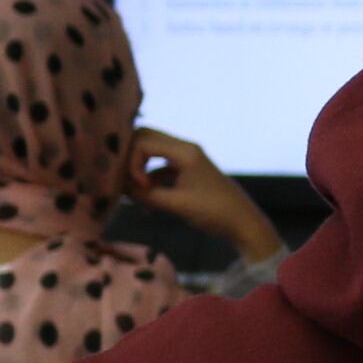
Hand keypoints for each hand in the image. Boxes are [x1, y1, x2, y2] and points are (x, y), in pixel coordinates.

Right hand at [127, 129, 284, 264]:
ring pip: (151, 153)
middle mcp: (185, 149)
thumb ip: (146, 194)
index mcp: (185, 151)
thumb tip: (118, 187)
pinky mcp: (186, 172)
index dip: (132, 162)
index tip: (139, 186)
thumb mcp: (176, 204)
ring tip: (132, 192)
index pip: (143, 141)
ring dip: (138, 169)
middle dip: (129, 158)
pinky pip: (159, 167)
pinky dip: (149, 180)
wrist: (243, 223)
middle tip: (124, 181)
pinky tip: (144, 200)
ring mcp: (186, 159)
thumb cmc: (214, 212)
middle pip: (145, 139)